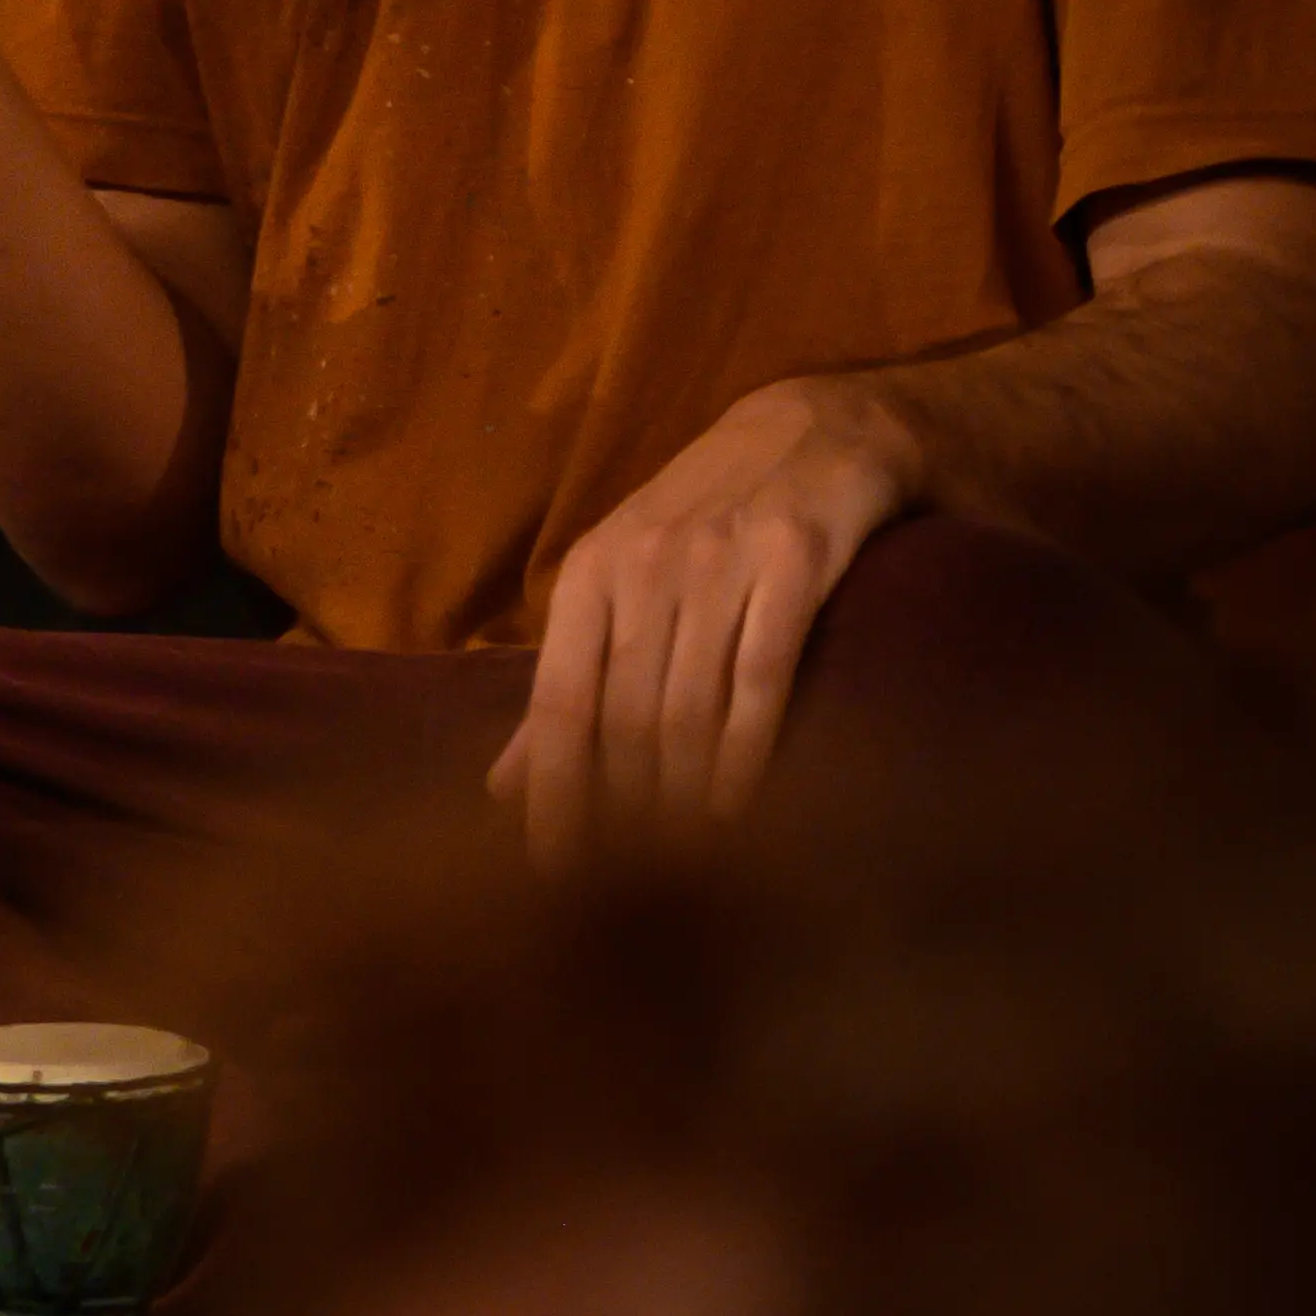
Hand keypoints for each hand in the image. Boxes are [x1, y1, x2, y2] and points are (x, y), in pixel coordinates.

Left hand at [489, 374, 919, 866]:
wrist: (812, 428)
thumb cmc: (703, 521)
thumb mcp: (621, 583)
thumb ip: (568, 684)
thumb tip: (503, 786)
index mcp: (588, 574)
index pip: (559, 701)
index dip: (554, 791)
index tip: (552, 869)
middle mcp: (645, 565)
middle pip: (624, 716)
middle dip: (624, 810)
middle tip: (629, 887)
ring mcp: (720, 562)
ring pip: (689, 705)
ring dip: (683, 795)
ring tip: (684, 866)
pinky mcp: (795, 562)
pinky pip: (762, 676)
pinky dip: (747, 751)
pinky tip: (739, 807)